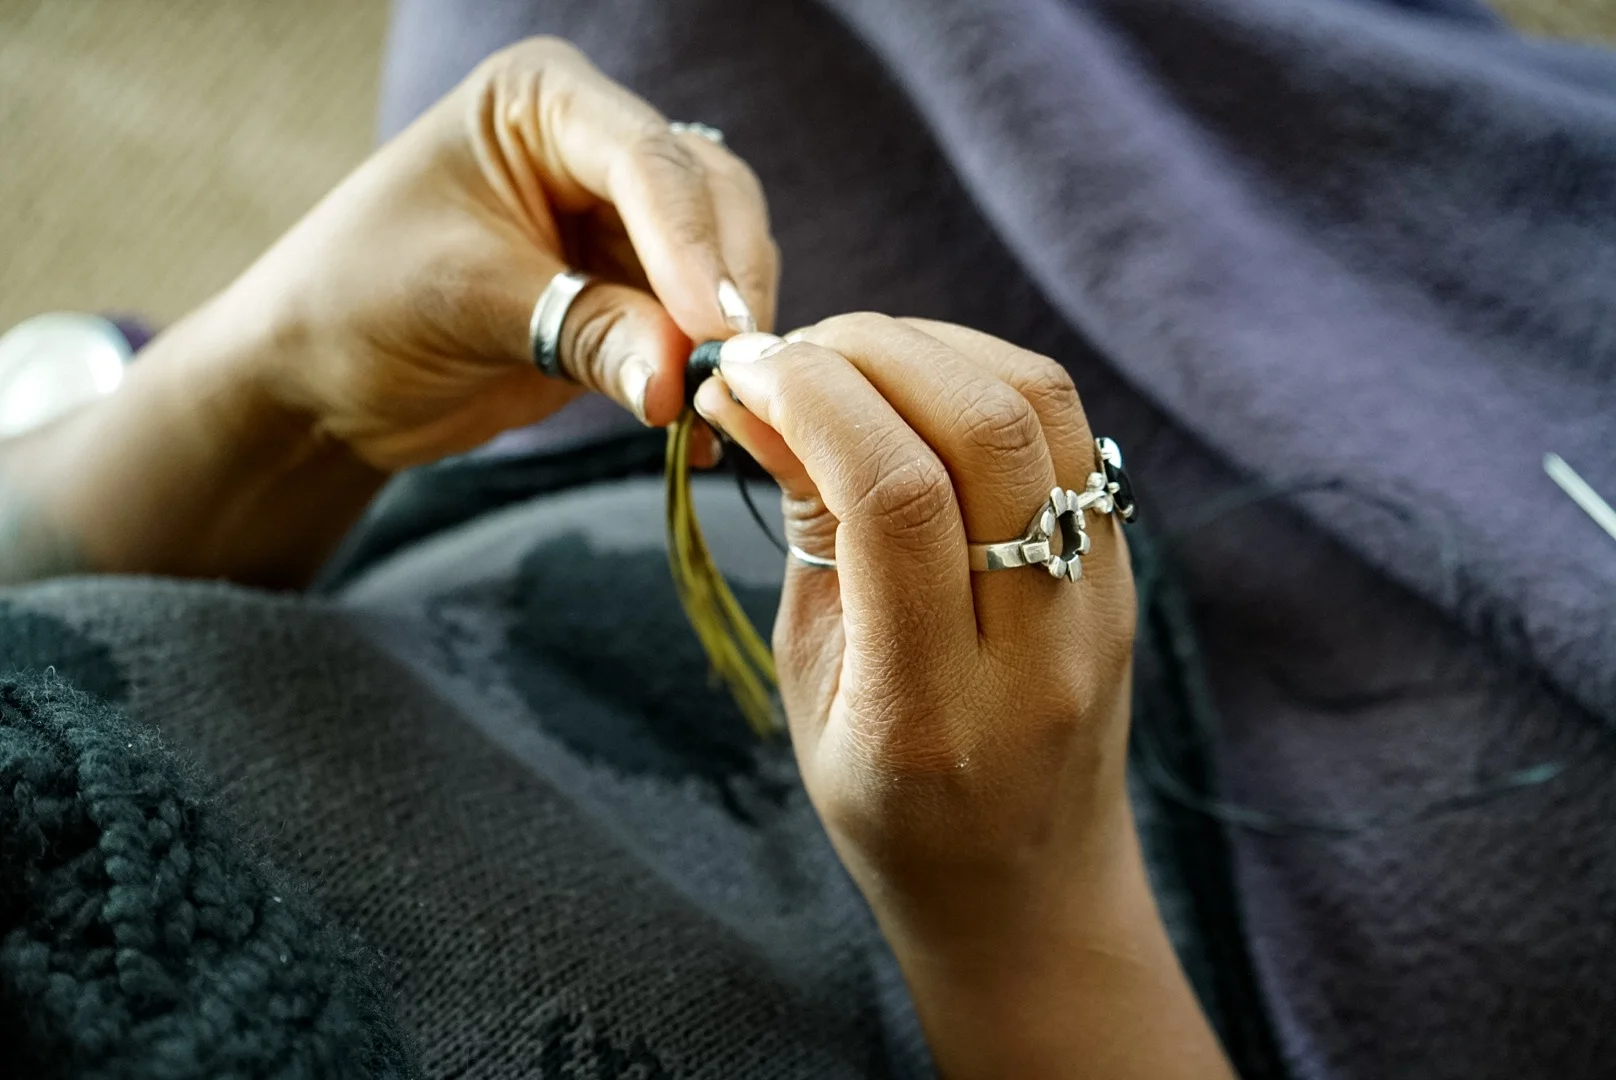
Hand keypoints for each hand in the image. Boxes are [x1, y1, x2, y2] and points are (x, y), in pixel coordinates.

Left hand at [0, 37, 775, 585]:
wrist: (321, 380)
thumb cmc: (358, 302)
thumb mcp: (466, 302)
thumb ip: (583, 330)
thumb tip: (679, 380)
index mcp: (544, 101)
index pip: (648, 161)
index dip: (692, 248)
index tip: (715, 331)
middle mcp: (594, 146)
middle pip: (710, 202)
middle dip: (725, 289)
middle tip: (733, 372)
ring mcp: (619, 223)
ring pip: (719, 267)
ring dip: (723, 339)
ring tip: (719, 408)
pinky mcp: (629, 296)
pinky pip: (692, 331)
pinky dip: (701, 379)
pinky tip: (701, 435)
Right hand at [694, 316, 1230, 1077]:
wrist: (1029, 888)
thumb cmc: (891, 808)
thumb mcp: (811, 685)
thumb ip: (805, 533)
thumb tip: (761, 391)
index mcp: (932, 709)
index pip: (894, 497)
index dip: (810, 398)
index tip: (740, 368)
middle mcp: (1039, 648)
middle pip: (984, 427)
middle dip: (867, 349)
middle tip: (787, 351)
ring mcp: (1100, 601)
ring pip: (1042, 405)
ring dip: (931, 345)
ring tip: (847, 356)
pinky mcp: (1124, 566)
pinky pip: (1067, 428)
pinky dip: (982, 372)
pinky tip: (916, 383)